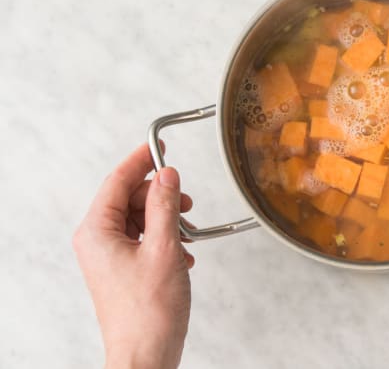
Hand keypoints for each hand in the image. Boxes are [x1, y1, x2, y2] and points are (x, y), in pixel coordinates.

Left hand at [73, 143, 194, 368]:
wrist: (145, 356)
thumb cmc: (148, 312)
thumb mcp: (165, 248)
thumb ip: (165, 205)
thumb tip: (167, 175)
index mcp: (96, 231)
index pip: (117, 180)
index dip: (141, 160)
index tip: (159, 145)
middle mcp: (97, 241)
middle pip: (129, 198)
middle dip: (160, 196)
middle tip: (185, 200)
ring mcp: (109, 257)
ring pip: (139, 219)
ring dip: (167, 220)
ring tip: (188, 235)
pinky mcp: (123, 270)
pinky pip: (144, 239)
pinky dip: (166, 239)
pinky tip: (184, 254)